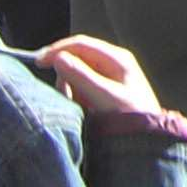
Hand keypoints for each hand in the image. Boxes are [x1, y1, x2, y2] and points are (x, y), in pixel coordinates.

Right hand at [39, 35, 161, 119]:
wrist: (147, 142)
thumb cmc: (131, 119)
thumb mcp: (105, 98)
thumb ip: (82, 77)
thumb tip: (58, 58)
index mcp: (117, 59)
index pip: (81, 44)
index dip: (58, 50)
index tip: (39, 63)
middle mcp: (112, 64)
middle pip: (76, 58)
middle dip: (65, 76)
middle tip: (65, 96)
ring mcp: (108, 77)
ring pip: (76, 74)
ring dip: (70, 89)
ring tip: (80, 108)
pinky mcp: (103, 92)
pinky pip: (81, 88)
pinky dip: (76, 97)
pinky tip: (83, 111)